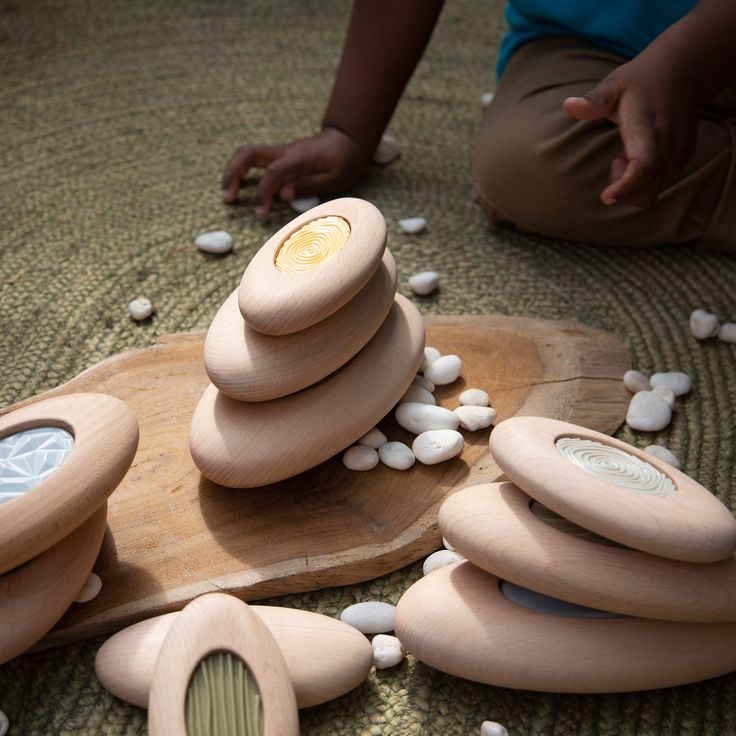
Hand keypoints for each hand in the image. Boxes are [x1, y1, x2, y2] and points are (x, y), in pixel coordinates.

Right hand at [221, 127, 369, 214]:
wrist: (346, 140)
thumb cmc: (344, 161)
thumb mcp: (336, 178)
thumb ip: (310, 185)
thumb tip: (283, 195)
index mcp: (299, 158)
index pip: (274, 173)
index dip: (264, 193)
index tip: (260, 213)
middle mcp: (284, 152)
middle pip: (248, 154)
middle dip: (233, 174)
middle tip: (228, 198)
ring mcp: (279, 152)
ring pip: (246, 154)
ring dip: (232, 171)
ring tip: (227, 194)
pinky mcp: (278, 156)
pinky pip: (253, 159)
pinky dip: (240, 170)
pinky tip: (237, 186)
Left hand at [563, 49, 698, 207]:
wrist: (682, 70)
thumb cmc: (638, 82)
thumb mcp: (613, 86)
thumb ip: (593, 100)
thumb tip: (568, 105)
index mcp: (647, 124)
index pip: (644, 164)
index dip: (626, 186)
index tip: (606, 196)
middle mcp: (669, 140)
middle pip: (649, 187)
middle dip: (625, 190)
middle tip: (615, 162)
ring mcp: (680, 149)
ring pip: (655, 190)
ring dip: (634, 186)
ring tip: (625, 155)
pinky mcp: (684, 156)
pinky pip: (661, 183)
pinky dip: (644, 182)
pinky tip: (638, 157)